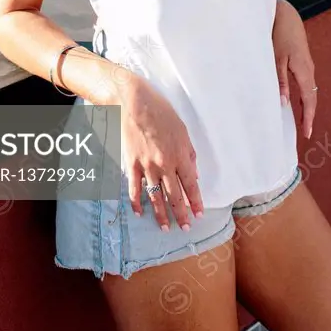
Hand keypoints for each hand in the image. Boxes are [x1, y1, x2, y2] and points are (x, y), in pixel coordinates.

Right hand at [117, 74, 203, 231]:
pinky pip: (135, 189)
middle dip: (181, 214)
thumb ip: (189, 154)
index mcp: (181, 155)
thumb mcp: (182, 130)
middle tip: (185, 228)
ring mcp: (147, 166)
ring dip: (161, 215)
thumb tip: (194, 174)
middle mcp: (165, 165)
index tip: (199, 215)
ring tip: (166, 228)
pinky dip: (137, 203)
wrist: (134, 102)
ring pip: (156, 197)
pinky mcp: (132, 165)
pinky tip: (140, 213)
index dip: (195, 202)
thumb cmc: (161, 111)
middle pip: (175, 196)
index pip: (191, 185)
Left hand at [273, 0, 316, 138]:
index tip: (307, 133)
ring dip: (307, 105)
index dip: (309, 118)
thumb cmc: (279, 34)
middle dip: (309, 115)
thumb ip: (280, 81)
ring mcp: (307, 65)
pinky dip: (304, 94)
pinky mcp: (303, 61)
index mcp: (304, 71)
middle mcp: (309, 70)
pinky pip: (306, 83)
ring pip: (310, 90)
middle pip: (312, 97)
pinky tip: (297, 99)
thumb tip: (283, 103)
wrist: (286, 14)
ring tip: (301, 120)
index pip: (309, 101)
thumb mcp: (276, 58)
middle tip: (305, 132)